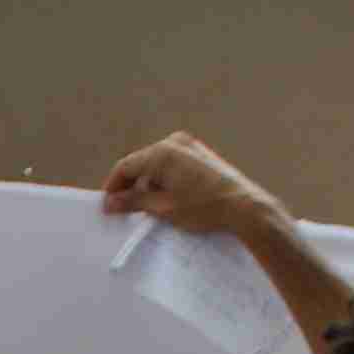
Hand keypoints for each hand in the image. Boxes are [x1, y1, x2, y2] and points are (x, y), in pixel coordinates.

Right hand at [101, 133, 280, 243]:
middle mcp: (174, 143)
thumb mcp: (163, 208)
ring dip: (148, 184)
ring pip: (156, 165)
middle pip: (141, 163)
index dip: (113, 187)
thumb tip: (110, 203)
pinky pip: (172, 164)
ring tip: (150, 208)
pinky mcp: (200, 154)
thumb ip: (133, 202)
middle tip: (125, 210)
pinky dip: (164, 180)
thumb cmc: (204, 207)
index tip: (109, 206)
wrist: (244, 207)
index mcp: (162, 153)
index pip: (126, 166)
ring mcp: (189, 146)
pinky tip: (168, 199)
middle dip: (131, 186)